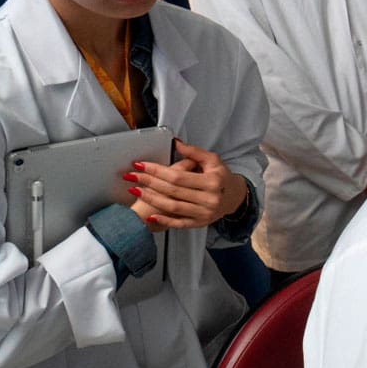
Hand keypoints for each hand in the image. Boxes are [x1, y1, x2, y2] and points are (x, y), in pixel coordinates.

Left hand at [125, 137, 247, 230]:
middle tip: (131, 176)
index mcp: (212, 181)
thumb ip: (194, 152)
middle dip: (149, 182)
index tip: (140, 165)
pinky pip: (179, 223)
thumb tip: (175, 143)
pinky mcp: (200, 223)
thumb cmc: (221, 177)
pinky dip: (164, 221)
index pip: (178, 176)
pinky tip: (150, 216)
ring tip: (135, 191)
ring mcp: (204, 213)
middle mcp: (209, 198)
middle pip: (172, 191)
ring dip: (151, 199)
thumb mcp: (213, 160)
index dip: (157, 170)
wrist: (235, 198)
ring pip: (172, 207)